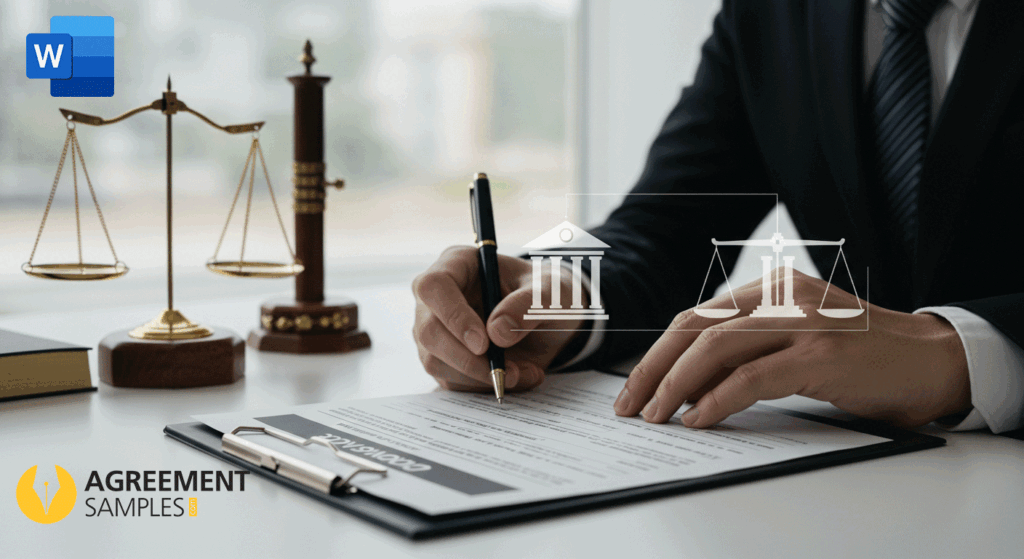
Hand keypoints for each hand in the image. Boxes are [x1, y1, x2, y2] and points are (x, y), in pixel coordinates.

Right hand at [412, 246, 583, 391]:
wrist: (549, 321)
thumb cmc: (545, 294)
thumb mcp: (551, 292)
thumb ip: (528, 305)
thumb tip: (496, 333)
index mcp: (458, 264)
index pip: (434, 287)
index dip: (454, 316)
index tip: (484, 344)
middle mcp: (437, 297)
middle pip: (429, 331)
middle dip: (468, 359)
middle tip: (508, 371)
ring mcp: (436, 329)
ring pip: (436, 361)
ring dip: (481, 377)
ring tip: (525, 372)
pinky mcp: (442, 358)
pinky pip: (451, 380)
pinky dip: (484, 386)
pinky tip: (517, 376)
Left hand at [613, 268, 971, 427]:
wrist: (931, 359)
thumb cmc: (859, 353)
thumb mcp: (796, 334)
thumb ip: (750, 346)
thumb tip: (686, 381)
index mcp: (772, 286)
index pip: (697, 316)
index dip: (658, 352)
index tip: (635, 386)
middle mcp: (783, 295)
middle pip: (695, 327)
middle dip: (653, 368)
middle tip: (630, 405)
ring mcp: (804, 320)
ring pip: (716, 348)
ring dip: (676, 385)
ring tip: (656, 416)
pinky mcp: (822, 354)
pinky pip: (752, 377)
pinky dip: (717, 400)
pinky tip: (698, 418)